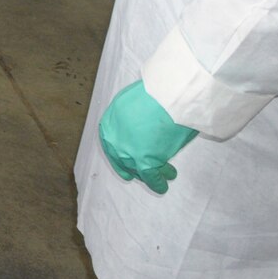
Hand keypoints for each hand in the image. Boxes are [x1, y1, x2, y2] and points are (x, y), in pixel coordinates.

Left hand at [98, 80, 196, 194]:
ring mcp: (128, 152)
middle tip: (138, 174)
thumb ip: (128, 115)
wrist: (167, 97)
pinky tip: (163, 184)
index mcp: (109, 122)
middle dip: (131, 167)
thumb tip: (136, 124)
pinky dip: (158, 183)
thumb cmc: (155, 93)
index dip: (117, 155)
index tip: (123, 163)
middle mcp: (114, 139)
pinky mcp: (144, 162)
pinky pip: (151, 177)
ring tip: (167, 173)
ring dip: (151, 175)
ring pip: (138, 170)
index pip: (110, 144)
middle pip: (121, 159)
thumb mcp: (130, 101)